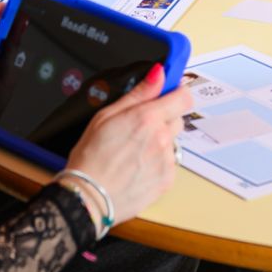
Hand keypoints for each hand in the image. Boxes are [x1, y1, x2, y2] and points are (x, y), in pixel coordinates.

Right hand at [65, 65, 196, 226]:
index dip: (177, 93)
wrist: (87, 197)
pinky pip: (169, 164)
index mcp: (148, 118)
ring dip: (159, 143)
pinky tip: (137, 168)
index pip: (184, 97)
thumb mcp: (107, 116)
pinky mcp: (166, 180)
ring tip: (134, 153)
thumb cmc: (91, 157)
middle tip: (139, 129)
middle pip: (177, 119)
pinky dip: (157, 164)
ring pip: (172, 142)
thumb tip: (159, 74)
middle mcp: (162, 138)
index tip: (169, 94)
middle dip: (163, 119)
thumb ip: (139, 93)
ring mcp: (166, 161)